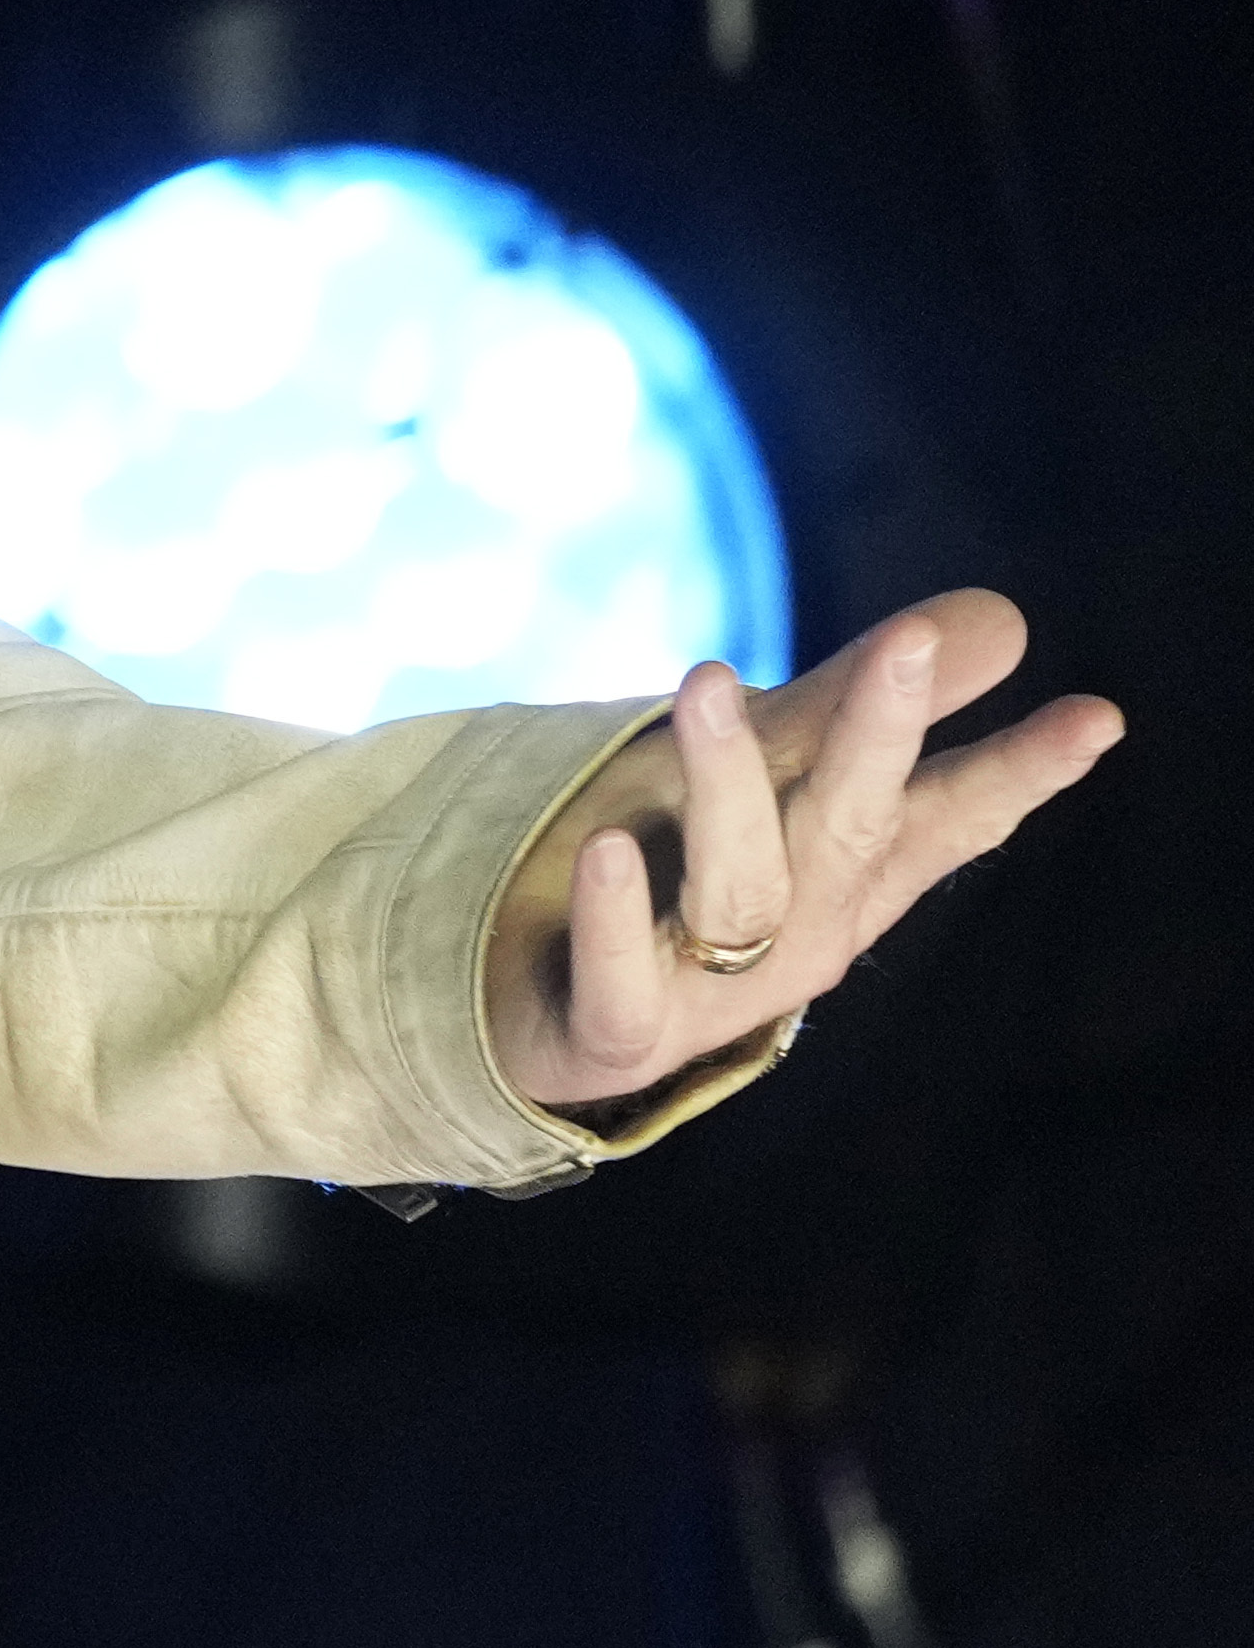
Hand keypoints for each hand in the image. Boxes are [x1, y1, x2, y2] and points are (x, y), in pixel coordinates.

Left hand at [489, 588, 1124, 1117]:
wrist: (548, 1017)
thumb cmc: (672, 876)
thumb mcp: (766, 783)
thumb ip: (855, 706)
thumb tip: (1002, 617)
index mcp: (849, 872)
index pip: (949, 813)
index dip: (1020, 769)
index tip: (1099, 715)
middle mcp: (802, 930)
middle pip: (852, 828)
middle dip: (881, 736)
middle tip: (911, 639)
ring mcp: (716, 990)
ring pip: (739, 888)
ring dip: (726, 781)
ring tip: (707, 679)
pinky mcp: (620, 1030)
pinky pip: (624, 980)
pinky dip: (619, 916)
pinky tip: (610, 849)